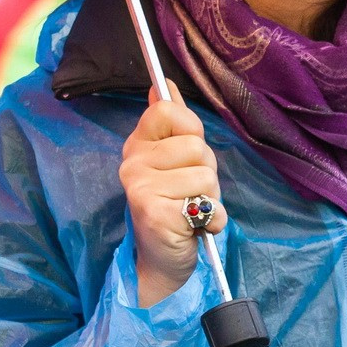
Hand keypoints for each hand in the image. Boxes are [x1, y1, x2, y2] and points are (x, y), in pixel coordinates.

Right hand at [121, 97, 223, 307]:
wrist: (161, 262)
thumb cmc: (174, 207)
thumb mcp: (173, 162)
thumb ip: (172, 124)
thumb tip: (165, 84)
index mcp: (137, 145)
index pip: (167, 111)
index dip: (189, 130)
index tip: (185, 155)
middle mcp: (132, 163)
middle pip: (196, 146)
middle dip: (207, 172)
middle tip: (190, 193)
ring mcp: (141, 187)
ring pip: (205, 175)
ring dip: (211, 197)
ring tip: (193, 210)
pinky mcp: (155, 213)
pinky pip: (208, 203)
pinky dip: (214, 219)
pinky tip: (196, 227)